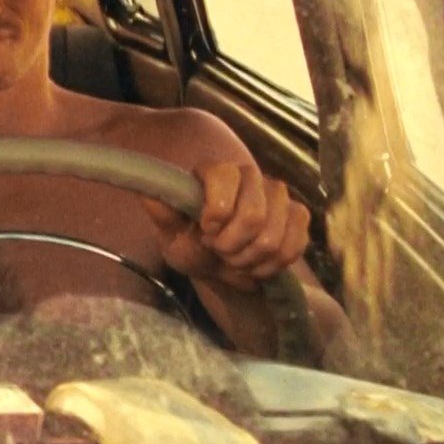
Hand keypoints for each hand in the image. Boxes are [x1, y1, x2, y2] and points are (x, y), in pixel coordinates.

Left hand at [143, 163, 310, 291]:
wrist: (223, 270)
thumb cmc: (192, 246)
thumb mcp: (171, 234)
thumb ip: (163, 212)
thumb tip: (145, 189)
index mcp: (214, 172)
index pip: (224, 176)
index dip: (217, 210)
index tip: (206, 230)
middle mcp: (248, 175)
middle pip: (253, 214)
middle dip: (232, 245)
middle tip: (219, 250)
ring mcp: (277, 194)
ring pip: (272, 236)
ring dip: (249, 259)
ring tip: (234, 258)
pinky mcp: (298, 215)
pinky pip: (293, 246)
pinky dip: (271, 265)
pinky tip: (257, 263)